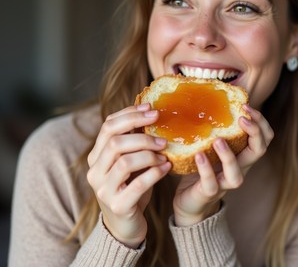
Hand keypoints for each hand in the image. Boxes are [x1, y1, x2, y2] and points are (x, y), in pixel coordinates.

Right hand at [87, 104, 170, 247]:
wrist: (125, 224)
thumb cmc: (130, 186)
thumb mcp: (129, 160)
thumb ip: (133, 140)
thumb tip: (151, 112)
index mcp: (96, 156)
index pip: (108, 126)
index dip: (130, 114)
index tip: (151, 109)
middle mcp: (94, 171)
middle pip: (115, 142)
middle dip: (142, 135)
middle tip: (163, 137)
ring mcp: (103, 190)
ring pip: (125, 162)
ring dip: (149, 155)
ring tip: (164, 154)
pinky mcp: (118, 206)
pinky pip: (138, 184)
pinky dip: (155, 173)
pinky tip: (166, 167)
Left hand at [172, 104, 273, 225]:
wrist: (190, 201)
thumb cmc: (201, 166)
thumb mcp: (210, 144)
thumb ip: (215, 128)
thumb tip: (209, 97)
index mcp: (242, 154)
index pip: (264, 138)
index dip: (261, 122)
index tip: (246, 106)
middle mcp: (239, 168)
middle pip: (259, 152)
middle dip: (255, 133)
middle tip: (242, 118)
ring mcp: (224, 183)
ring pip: (237, 175)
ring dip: (229, 156)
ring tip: (218, 140)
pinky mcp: (208, 193)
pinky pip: (211, 184)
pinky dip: (206, 170)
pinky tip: (198, 155)